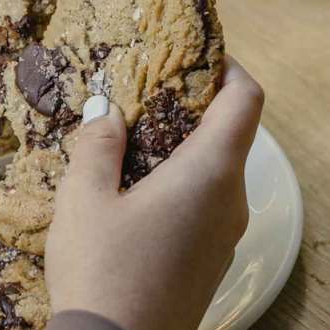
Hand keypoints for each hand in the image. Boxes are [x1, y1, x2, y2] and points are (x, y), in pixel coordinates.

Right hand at [45, 57, 263, 329]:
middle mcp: (231, 203)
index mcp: (210, 174)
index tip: (200, 56)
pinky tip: (136, 197)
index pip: (246, 100)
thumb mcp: (83, 198)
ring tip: (132, 146)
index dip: (230, 68)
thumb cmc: (101, 273)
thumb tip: (109, 111)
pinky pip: (209, 207)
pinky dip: (184, 186)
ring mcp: (226, 237)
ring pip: (219, 174)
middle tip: (149, 97)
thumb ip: (98, 143)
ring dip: (186, 150)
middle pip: (232, 136)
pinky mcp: (212, 264)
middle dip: (195, 109)